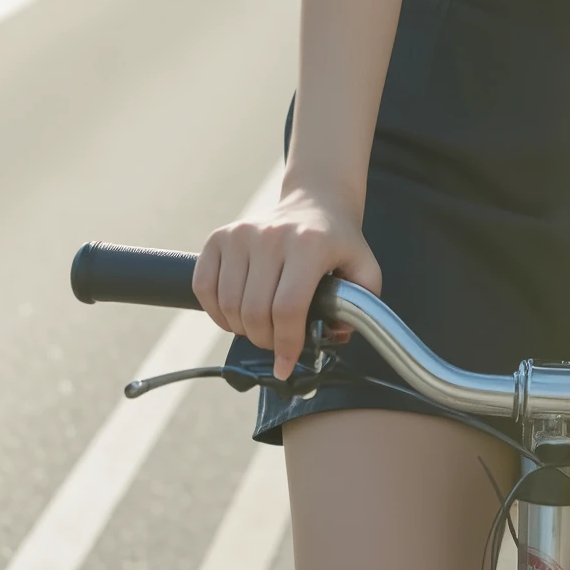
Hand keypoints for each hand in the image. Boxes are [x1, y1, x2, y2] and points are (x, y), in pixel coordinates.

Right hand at [193, 186, 381, 381]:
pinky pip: (204, 287)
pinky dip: (216, 312)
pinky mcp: (220, 236)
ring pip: (229, 304)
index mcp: (309, 244)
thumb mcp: (364, 268)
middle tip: (276, 344)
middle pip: (255, 311)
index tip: (286, 366)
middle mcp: (272, 236)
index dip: (286, 345)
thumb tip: (335, 335)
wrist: (314, 202)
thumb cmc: (337, 243)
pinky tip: (235, 314)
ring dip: (241, 329)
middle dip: (265, 341)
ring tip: (260, 328)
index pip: (288, 308)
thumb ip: (364, 305)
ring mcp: (241, 233)